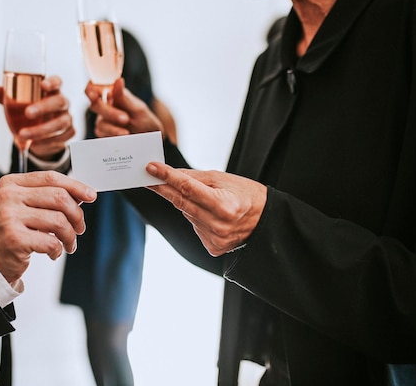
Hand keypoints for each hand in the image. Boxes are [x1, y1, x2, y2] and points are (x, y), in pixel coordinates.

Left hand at [0, 76, 75, 159]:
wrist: (40, 136)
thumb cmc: (30, 115)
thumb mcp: (17, 105)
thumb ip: (8, 97)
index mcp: (51, 91)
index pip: (57, 82)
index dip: (52, 82)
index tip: (43, 84)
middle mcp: (62, 103)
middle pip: (59, 102)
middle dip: (43, 107)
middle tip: (28, 113)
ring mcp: (67, 118)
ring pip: (59, 123)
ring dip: (41, 130)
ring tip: (23, 135)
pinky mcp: (69, 133)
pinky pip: (60, 138)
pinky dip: (46, 142)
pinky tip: (34, 144)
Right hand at [0, 171, 95, 282]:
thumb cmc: (12, 229)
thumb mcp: (25, 206)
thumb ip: (48, 196)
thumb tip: (82, 194)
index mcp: (12, 183)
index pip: (51, 178)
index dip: (75, 186)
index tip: (91, 195)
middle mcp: (8, 196)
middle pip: (58, 197)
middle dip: (76, 214)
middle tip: (79, 228)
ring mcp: (9, 217)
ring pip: (58, 221)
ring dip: (70, 236)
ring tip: (68, 244)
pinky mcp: (14, 238)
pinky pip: (50, 241)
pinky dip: (57, 249)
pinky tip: (53, 252)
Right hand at [85, 78, 163, 137]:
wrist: (150, 140)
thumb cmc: (144, 121)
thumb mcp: (138, 109)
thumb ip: (125, 97)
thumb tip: (118, 80)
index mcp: (111, 95)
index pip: (93, 87)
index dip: (91, 89)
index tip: (95, 95)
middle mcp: (104, 107)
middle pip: (95, 105)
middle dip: (109, 112)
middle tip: (125, 119)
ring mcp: (102, 121)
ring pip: (100, 123)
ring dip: (113, 128)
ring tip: (127, 133)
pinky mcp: (103, 135)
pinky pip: (103, 135)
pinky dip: (113, 136)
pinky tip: (123, 137)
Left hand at [145, 162, 266, 255]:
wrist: (266, 220)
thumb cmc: (246, 194)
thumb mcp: (224, 179)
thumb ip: (194, 177)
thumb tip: (170, 174)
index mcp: (223, 205)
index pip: (187, 188)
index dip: (167, 177)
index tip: (151, 168)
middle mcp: (218, 225)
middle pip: (181, 202)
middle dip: (163, 188)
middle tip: (149, 177)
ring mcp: (214, 238)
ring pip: (187, 214)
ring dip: (185, 203)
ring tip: (200, 197)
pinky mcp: (212, 247)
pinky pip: (195, 226)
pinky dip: (196, 217)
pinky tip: (210, 214)